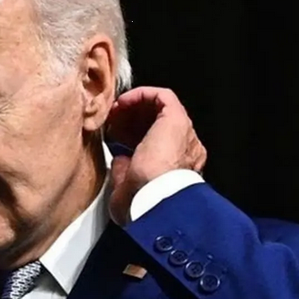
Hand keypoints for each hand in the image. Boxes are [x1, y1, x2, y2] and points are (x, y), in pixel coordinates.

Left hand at [105, 87, 207, 223]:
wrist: (157, 199)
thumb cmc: (145, 202)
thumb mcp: (128, 191)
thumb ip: (126, 173)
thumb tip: (120, 160)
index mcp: (177, 170)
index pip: (156, 145)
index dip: (132, 137)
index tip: (114, 138)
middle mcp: (185, 150)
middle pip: (158, 125)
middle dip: (133, 120)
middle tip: (112, 121)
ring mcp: (184, 133)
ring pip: (161, 109)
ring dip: (135, 107)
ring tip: (115, 110)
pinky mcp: (177, 118)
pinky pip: (161, 96)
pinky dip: (140, 95)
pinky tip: (123, 103)